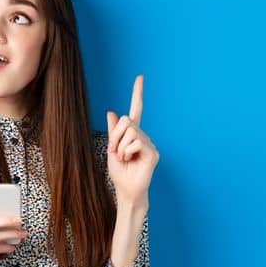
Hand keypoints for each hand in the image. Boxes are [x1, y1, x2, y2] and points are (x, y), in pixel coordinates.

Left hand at [106, 75, 158, 206]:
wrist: (126, 189)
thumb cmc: (120, 172)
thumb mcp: (112, 148)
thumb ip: (113, 131)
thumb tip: (111, 111)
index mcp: (132, 134)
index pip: (136, 110)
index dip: (137, 94)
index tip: (140, 77)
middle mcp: (143, 135)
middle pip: (127, 121)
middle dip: (115, 136)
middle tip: (116, 151)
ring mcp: (150, 143)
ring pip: (130, 132)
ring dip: (120, 146)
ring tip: (124, 158)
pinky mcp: (153, 152)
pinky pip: (136, 143)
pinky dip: (127, 152)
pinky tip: (131, 161)